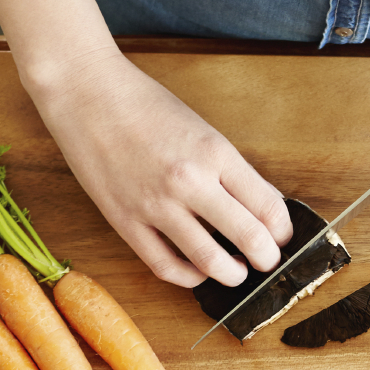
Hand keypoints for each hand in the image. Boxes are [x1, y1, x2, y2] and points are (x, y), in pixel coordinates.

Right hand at [28, 52, 293, 287]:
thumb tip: (260, 205)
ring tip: (236, 272)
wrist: (85, 91)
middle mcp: (189, 181)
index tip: (282, 236)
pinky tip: (197, 272)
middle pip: (249, 238)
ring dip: (232, 275)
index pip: (268, 206)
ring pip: (210, 261)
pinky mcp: (126, 221)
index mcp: (215, 152)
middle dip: (266, 258)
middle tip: (267, 261)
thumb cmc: (144, 104)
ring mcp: (156, 205)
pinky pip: (165, 265)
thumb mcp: (201, 128)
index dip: (283, 231)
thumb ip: (230, 169)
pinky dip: (189, 277)